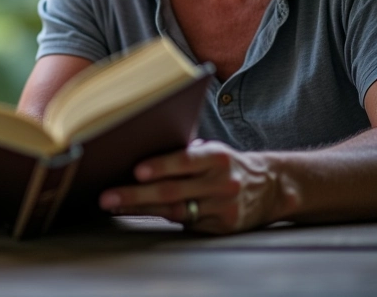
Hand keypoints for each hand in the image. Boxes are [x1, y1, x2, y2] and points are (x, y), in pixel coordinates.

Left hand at [98, 140, 282, 233]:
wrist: (269, 188)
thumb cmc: (225, 163)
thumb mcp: (211, 151)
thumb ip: (184, 152)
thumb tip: (140, 148)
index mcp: (217, 157)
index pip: (185, 160)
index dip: (161, 165)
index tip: (136, 169)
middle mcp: (221, 184)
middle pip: (173, 191)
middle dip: (136, 194)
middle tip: (107, 196)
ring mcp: (222, 208)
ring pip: (175, 211)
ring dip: (140, 208)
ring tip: (113, 205)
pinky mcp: (221, 228)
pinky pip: (185, 224)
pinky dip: (158, 217)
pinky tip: (137, 212)